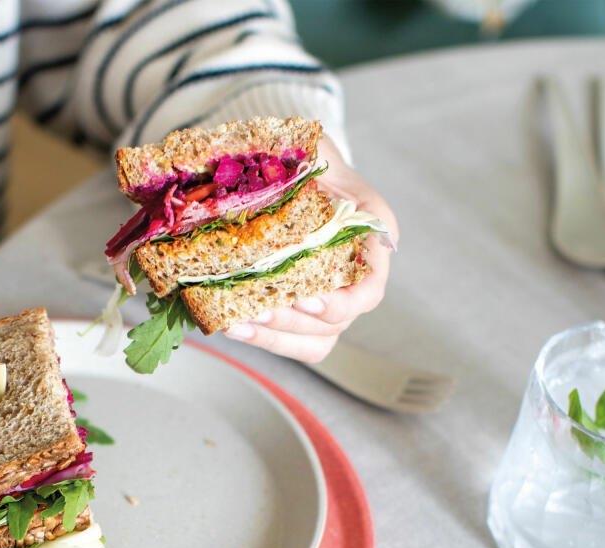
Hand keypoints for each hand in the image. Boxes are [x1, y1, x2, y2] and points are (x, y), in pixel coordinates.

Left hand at [222, 135, 398, 362]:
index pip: (369, 290)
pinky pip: (291, 341)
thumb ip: (299, 168)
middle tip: (257, 311)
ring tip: (238, 322)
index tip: (306, 299)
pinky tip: (232, 326)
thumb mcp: (308, 150)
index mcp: (371, 235)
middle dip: (294, 321)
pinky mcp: (302, 310)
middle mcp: (357, 274)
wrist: (293, 167)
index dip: (341, 303)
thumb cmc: (304, 155)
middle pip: (338, 322)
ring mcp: (330, 297)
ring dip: (275, 336)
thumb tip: (263, 183)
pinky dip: (264, 340)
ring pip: (315, 340)